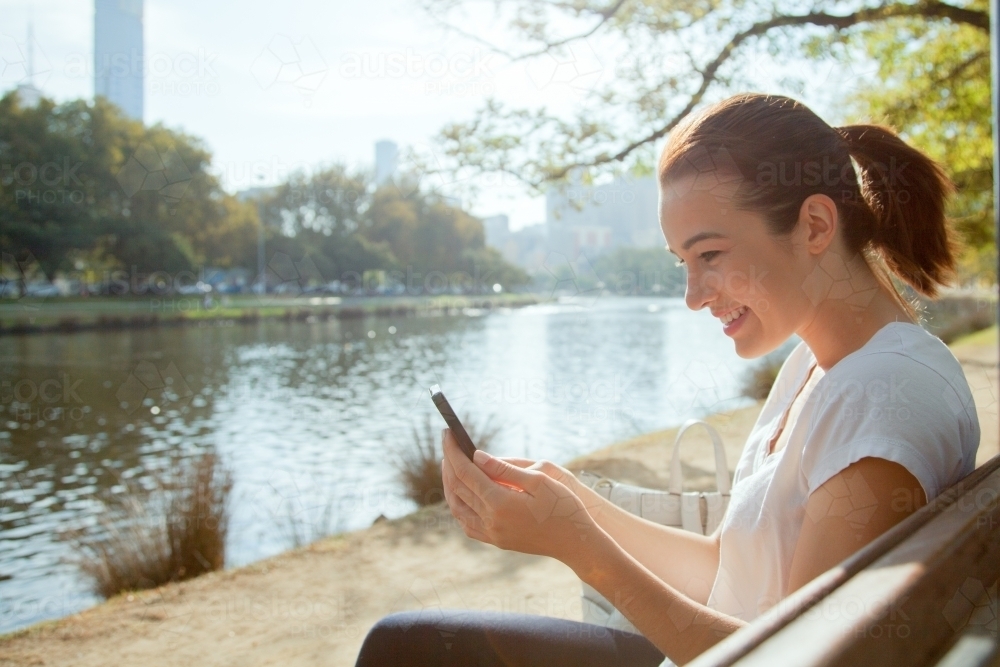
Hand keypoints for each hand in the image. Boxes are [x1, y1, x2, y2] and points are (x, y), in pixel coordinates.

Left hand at [440, 429, 599, 564]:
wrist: (576, 542)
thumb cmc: (564, 507)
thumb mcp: (539, 480)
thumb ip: (505, 469)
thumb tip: (476, 456)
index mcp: (500, 503)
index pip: (466, 472)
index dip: (454, 451)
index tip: (448, 434)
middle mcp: (491, 521)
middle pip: (457, 487)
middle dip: (449, 463)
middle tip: (448, 443)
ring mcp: (492, 534)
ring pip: (457, 507)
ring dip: (450, 484)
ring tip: (450, 465)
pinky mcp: (497, 541)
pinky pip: (467, 523)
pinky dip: (459, 505)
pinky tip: (461, 493)